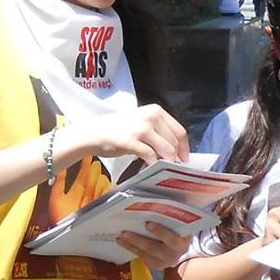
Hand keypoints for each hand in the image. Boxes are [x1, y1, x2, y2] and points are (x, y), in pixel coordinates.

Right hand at [58, 104, 188, 168]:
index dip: (184, 147)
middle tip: (171, 165)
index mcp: (156, 111)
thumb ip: (158, 130)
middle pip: (174, 141)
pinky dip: (153, 164)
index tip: (184, 158)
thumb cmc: (118, 128)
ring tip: (161, 167)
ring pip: (166, 149)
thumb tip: (174, 148)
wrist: (95, 132)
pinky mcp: (132, 141)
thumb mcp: (142, 121)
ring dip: (166, 161)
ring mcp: (141, 129)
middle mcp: (151, 117)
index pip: (179, 130)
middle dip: (175, 156)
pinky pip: (151, 156)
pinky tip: (150, 168)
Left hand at [116, 220, 188, 270]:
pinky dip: (131, 248)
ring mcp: (163, 262)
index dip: (160, 232)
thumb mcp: (180, 226)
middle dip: (137, 240)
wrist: (181, 250)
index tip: (148, 224)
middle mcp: (173, 255)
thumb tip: (154, 207)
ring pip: (144, 254)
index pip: (171, 238)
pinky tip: (122, 242)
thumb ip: (171, 220)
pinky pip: (141, 257)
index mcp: (181, 243)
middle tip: (125, 232)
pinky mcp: (155, 265)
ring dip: (130, 245)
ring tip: (119, 237)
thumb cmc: (179, 232)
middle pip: (153, 248)